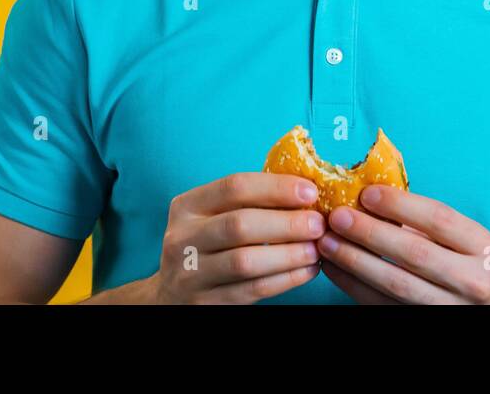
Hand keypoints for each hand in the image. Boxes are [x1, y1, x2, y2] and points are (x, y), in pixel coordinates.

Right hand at [151, 172, 324, 302]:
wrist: (171, 296)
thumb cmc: (206, 246)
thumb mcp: (212, 217)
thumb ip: (248, 203)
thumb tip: (306, 189)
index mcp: (187, 206)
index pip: (234, 187)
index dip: (276, 187)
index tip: (310, 191)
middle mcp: (183, 238)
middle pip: (240, 224)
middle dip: (287, 223)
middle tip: (319, 223)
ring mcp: (191, 273)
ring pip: (246, 261)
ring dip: (289, 254)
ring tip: (316, 248)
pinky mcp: (206, 303)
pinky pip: (253, 289)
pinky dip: (286, 279)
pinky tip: (307, 270)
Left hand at [318, 185, 489, 303]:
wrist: (480, 307)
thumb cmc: (458, 258)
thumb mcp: (455, 235)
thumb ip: (420, 218)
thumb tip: (366, 196)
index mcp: (480, 246)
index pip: (438, 219)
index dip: (400, 205)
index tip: (366, 193)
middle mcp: (471, 280)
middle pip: (414, 254)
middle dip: (370, 233)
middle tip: (338, 216)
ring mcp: (448, 307)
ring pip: (394, 283)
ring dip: (354, 260)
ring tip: (327, 241)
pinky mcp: (421, 323)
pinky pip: (380, 304)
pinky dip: (352, 284)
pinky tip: (334, 267)